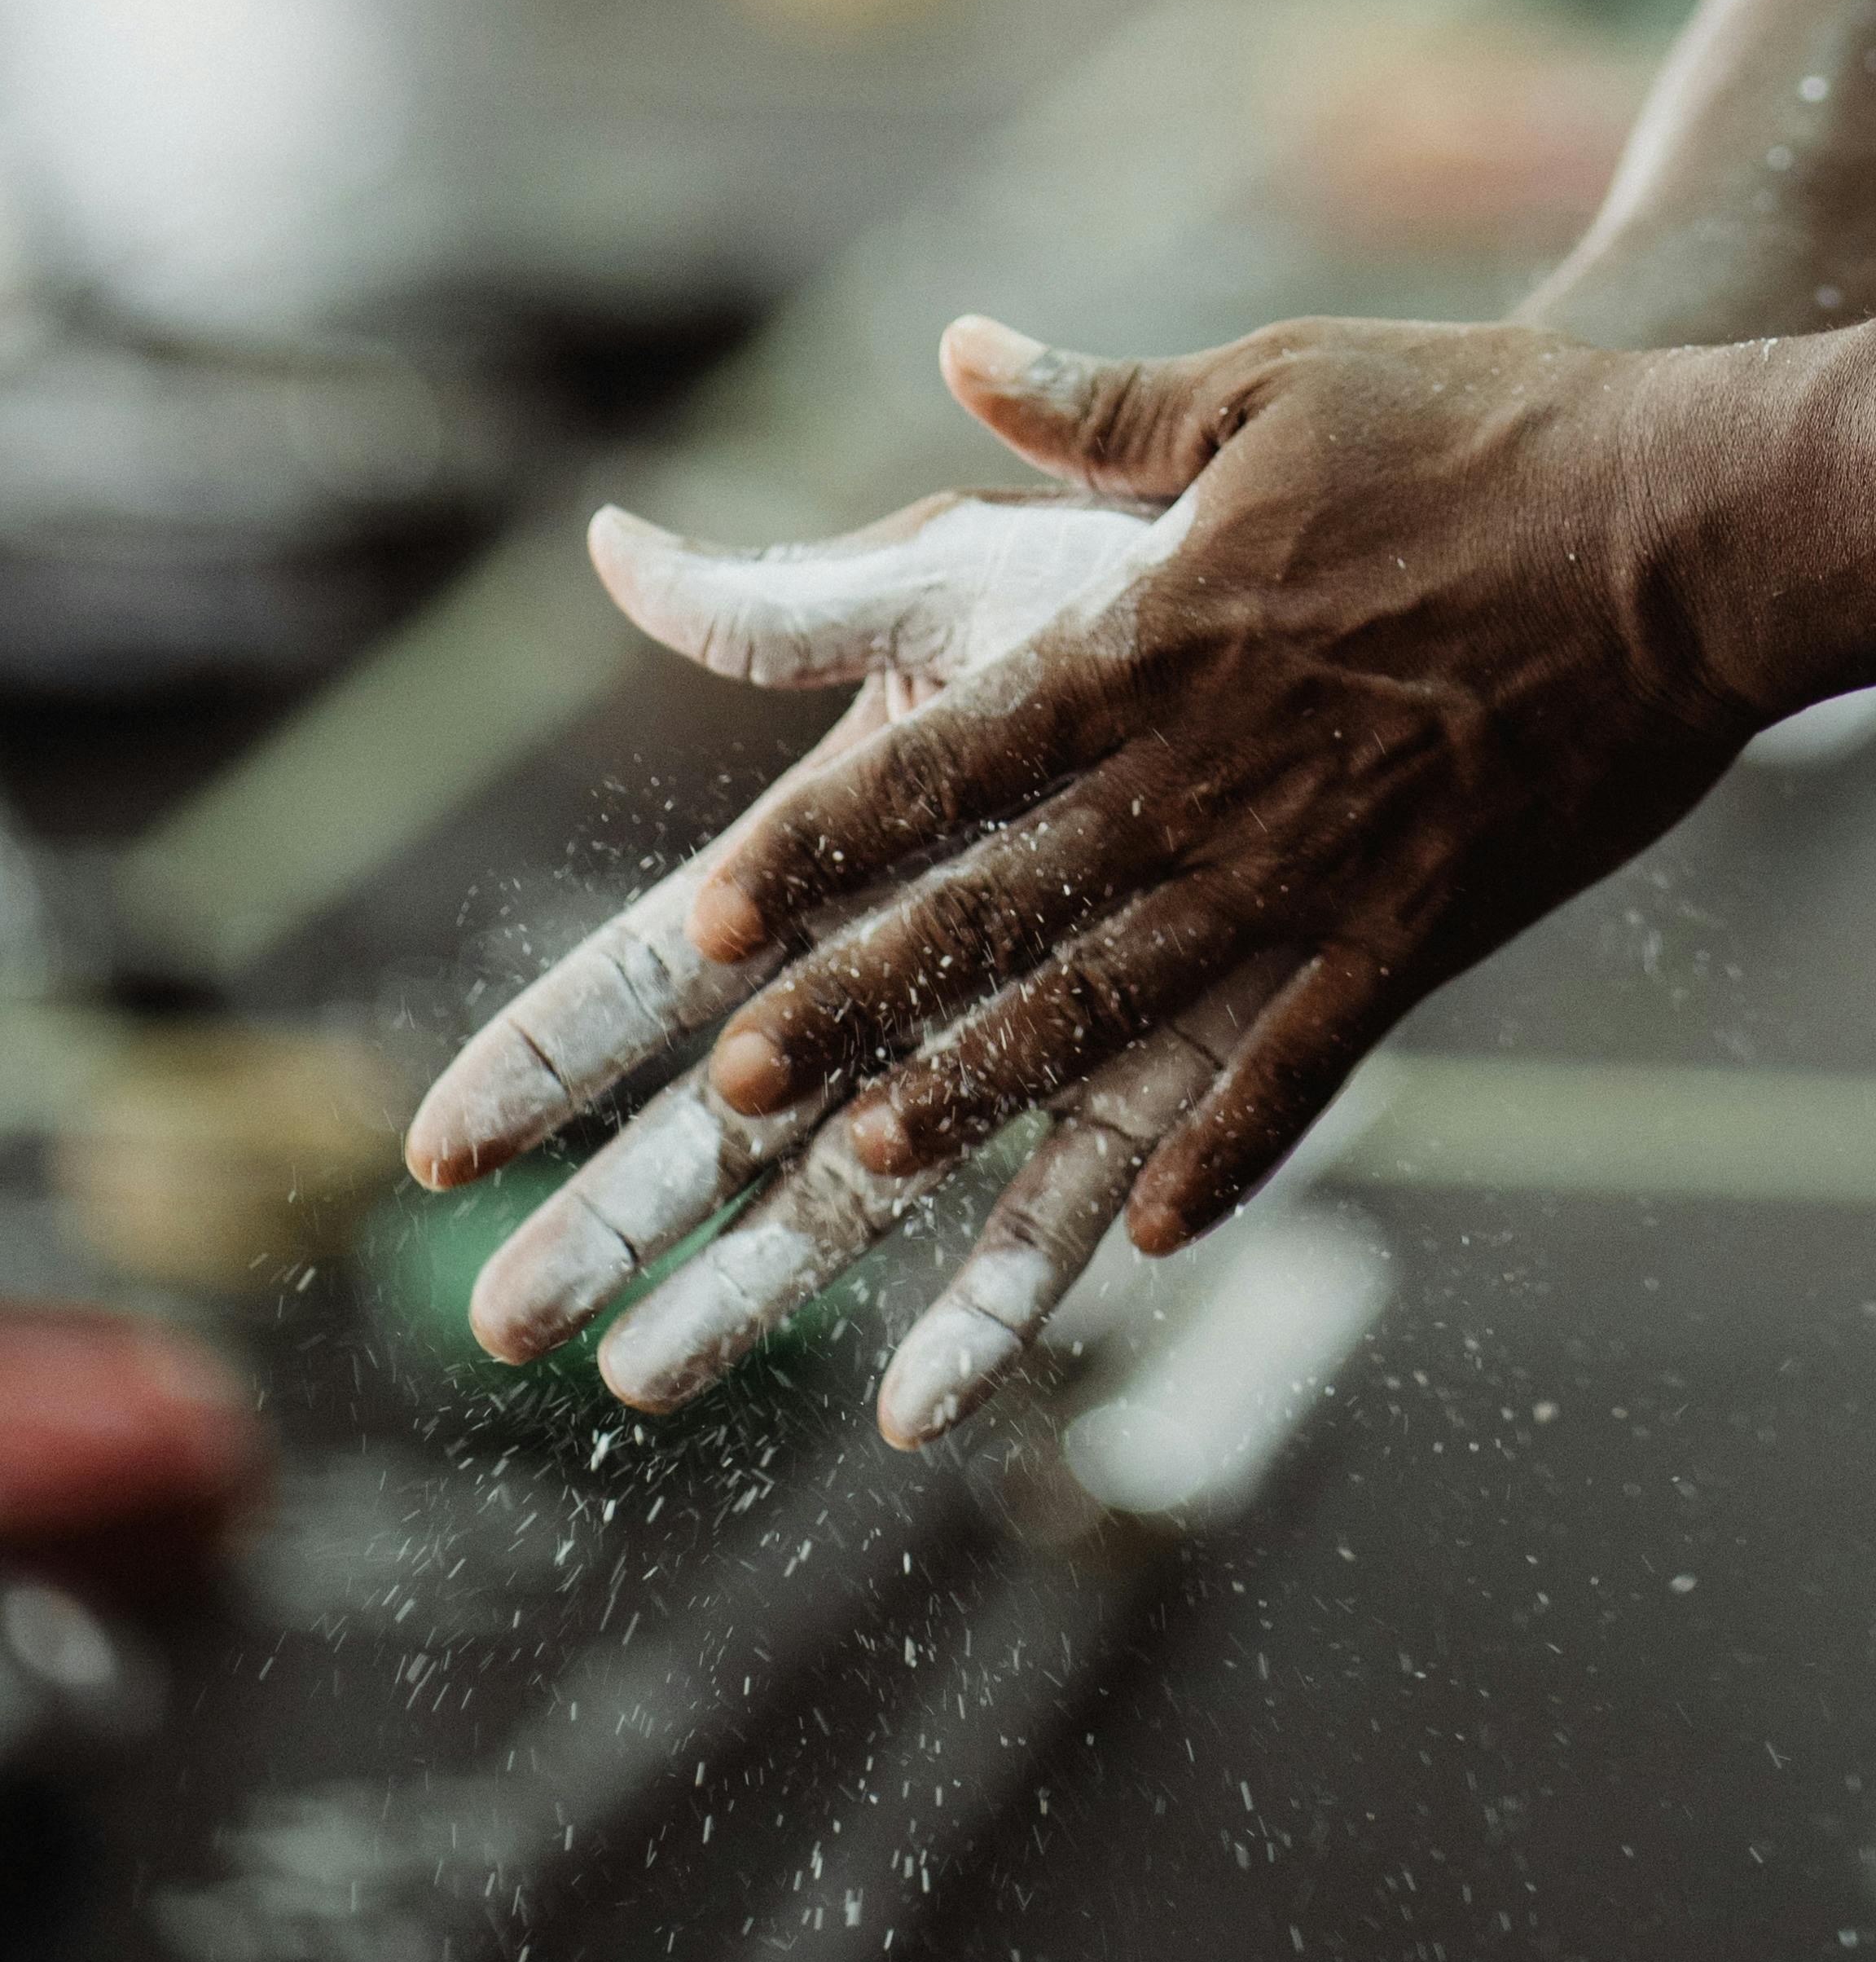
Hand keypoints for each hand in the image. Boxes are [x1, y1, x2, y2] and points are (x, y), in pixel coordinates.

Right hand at [404, 485, 1292, 1443]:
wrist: (1345, 620)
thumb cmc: (1135, 574)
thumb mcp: (960, 577)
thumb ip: (796, 600)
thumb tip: (615, 547)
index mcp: (849, 843)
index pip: (663, 961)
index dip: (554, 1046)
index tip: (445, 1146)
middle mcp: (917, 955)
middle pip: (734, 1108)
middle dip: (616, 1207)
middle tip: (501, 1322)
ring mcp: (1024, 1027)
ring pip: (865, 1189)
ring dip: (759, 1287)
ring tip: (645, 1383)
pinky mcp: (1156, 1072)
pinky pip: (1069, 1208)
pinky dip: (1002, 1308)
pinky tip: (930, 1413)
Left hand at [687, 311, 1753, 1264]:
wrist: (1696, 529)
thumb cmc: (1491, 430)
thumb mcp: (1282, 385)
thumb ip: (1107, 403)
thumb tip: (960, 350)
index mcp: (1167, 634)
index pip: (954, 758)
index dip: (827, 842)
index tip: (714, 916)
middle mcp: (1218, 771)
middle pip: (1004, 905)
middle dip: (859, 999)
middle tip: (732, 1089)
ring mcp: (1323, 865)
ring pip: (1120, 1005)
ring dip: (988, 1088)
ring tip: (870, 1165)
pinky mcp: (1428, 926)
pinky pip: (1302, 1065)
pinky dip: (1221, 1155)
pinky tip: (1145, 1231)